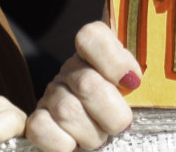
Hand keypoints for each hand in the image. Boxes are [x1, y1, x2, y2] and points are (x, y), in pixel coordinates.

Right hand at [26, 21, 139, 151]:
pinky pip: (41, 129)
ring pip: (67, 111)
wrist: (99, 130)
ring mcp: (51, 93)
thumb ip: (139, 77)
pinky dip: (64, 145)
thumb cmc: (125, 107)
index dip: (114, 60)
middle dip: (112, 113)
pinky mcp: (36, 120)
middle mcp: (70, 69)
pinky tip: (76, 145)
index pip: (92, 36)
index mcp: (96, 53)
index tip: (133, 83)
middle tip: (121, 125)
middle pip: (87, 83)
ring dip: (92, 134)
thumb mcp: (137, 86)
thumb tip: (138, 82)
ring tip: (101, 138)